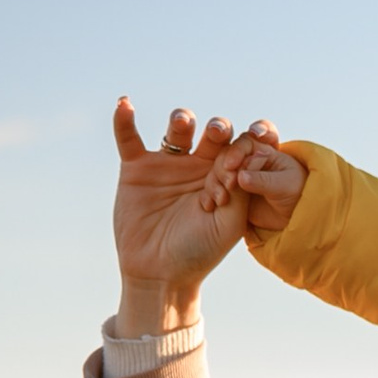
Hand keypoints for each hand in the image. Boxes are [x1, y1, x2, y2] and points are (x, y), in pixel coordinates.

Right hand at [110, 98, 246, 335]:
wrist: (161, 272)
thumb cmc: (201, 250)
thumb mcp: (230, 222)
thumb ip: (242, 188)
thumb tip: (253, 154)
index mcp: (227, 178)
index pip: (239, 151)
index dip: (242, 150)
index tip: (239, 165)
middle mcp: (199, 167)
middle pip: (212, 134)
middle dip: (217, 128)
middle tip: (217, 132)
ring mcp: (167, 165)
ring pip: (177, 132)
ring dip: (182, 120)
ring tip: (183, 123)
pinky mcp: (136, 169)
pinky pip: (129, 139)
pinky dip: (124, 121)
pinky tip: (124, 105)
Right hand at [199, 118, 305, 232]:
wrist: (295, 217)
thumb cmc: (296, 195)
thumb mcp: (284, 186)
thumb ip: (263, 180)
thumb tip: (241, 177)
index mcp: (263, 151)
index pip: (245, 143)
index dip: (236, 152)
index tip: (231, 166)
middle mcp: (247, 160)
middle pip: (227, 154)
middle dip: (224, 167)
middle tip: (229, 183)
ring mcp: (236, 175)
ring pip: (218, 171)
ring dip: (215, 182)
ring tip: (222, 199)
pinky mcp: (229, 191)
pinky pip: (214, 189)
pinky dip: (210, 195)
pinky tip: (210, 206)